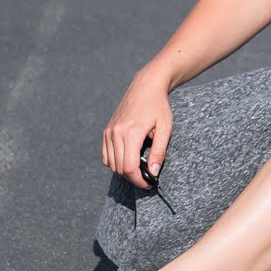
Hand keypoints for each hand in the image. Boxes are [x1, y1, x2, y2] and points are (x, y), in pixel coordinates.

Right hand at [102, 69, 173, 190]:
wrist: (145, 86)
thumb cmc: (159, 106)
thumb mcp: (165, 129)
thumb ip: (159, 152)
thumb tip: (154, 172)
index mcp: (131, 133)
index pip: (129, 167)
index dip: (139, 180)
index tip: (149, 184)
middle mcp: (116, 133)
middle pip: (119, 168)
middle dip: (133, 178)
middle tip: (147, 178)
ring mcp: (109, 131)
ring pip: (111, 163)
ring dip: (123, 171)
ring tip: (138, 170)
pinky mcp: (106, 130)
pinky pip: (106, 155)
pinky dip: (114, 162)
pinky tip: (128, 160)